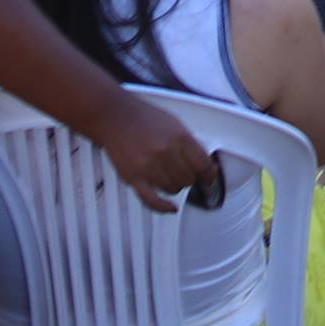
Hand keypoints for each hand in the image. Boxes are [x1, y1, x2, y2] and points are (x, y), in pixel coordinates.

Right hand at [90, 89, 224, 211]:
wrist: (115, 116)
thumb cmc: (144, 118)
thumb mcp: (174, 123)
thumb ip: (189, 143)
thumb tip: (204, 161)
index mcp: (180, 137)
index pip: (204, 165)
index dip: (209, 173)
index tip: (209, 176)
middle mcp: (167, 152)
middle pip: (189, 179)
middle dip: (189, 177)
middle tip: (184, 172)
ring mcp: (149, 166)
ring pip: (173, 189)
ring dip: (174, 186)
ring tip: (169, 177)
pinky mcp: (134, 178)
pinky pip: (152, 200)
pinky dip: (163, 207)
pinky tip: (171, 208)